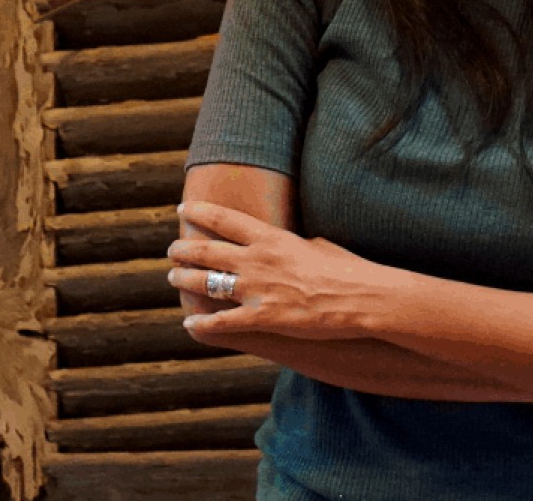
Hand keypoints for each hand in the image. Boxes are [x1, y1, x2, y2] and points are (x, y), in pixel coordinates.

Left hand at [168, 201, 377, 340]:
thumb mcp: (320, 245)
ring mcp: (257, 290)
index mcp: (272, 238)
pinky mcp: (262, 318)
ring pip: (205, 283)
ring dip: (184, 279)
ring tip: (173, 277)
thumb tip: (297, 242)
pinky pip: (221, 322)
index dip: (199, 213)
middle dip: (183, 249)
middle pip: (206, 251)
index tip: (183, 210)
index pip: (224, 220)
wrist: (360, 298)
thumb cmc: (347, 269)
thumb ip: (298, 243)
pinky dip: (202, 323)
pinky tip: (190, 323)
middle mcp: (257, 260)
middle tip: (172, 249)